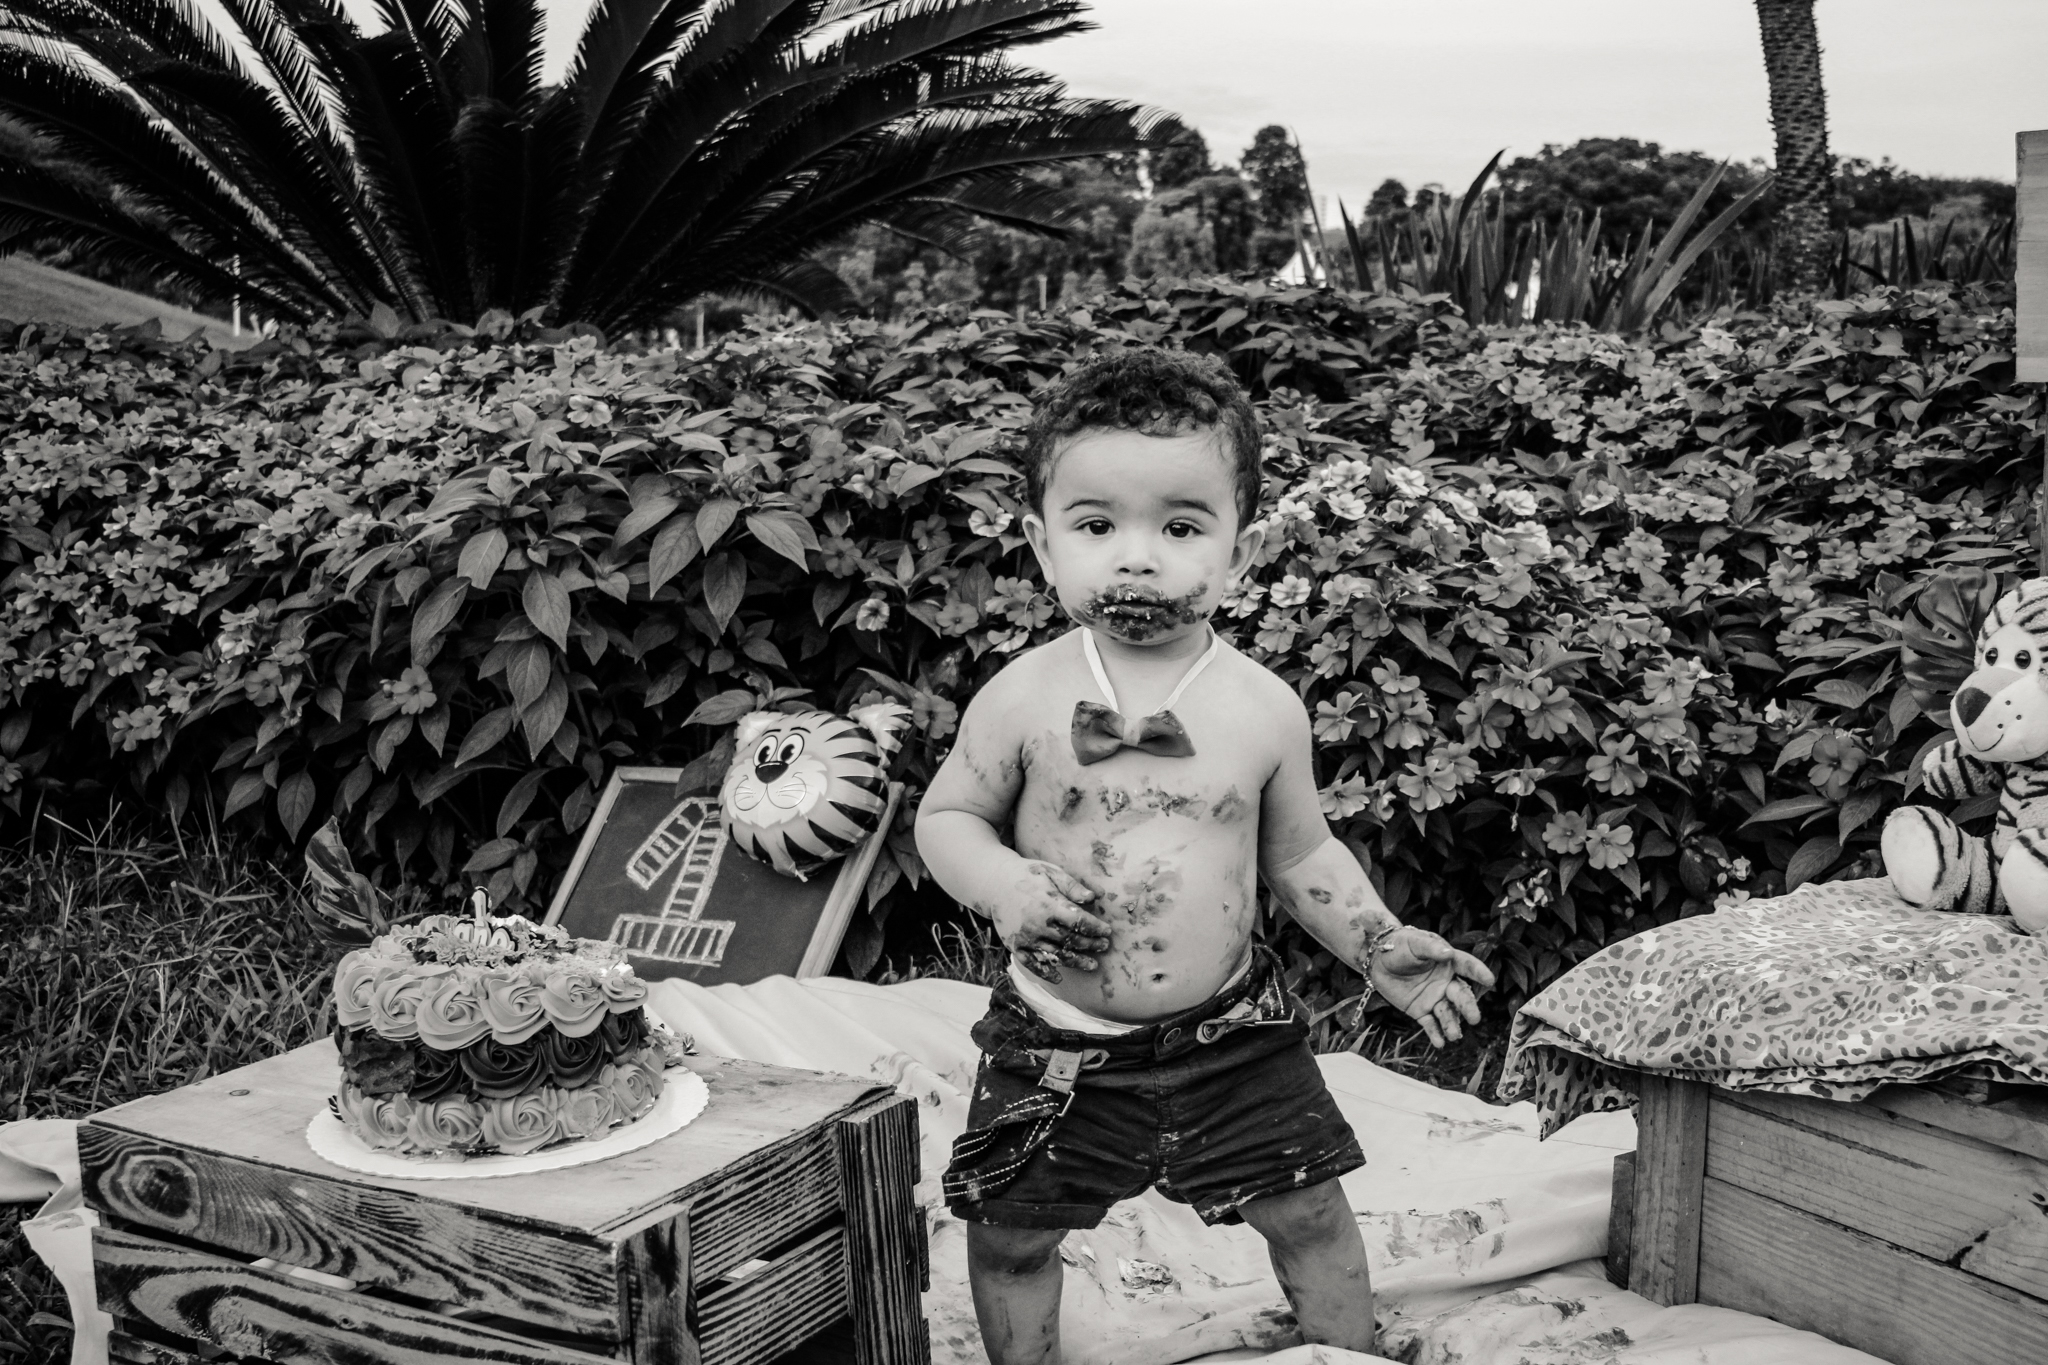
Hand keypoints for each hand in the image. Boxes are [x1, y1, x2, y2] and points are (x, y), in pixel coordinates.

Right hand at [990, 861, 1113, 982]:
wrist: (994, 883)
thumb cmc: (1028, 875)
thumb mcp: (1050, 872)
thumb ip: (1072, 886)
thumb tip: (1094, 898)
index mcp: (1048, 904)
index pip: (1078, 921)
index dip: (1095, 928)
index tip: (1108, 931)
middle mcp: (1037, 924)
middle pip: (1070, 940)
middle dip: (1090, 944)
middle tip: (1104, 946)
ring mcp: (1025, 938)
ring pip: (1056, 954)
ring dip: (1076, 961)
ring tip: (1092, 965)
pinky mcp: (1015, 946)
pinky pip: (1032, 964)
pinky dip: (1046, 973)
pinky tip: (1059, 978)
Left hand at [1368, 927, 1495, 1046]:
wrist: (1377, 959)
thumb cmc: (1399, 945)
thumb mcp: (1414, 943)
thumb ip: (1431, 948)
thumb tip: (1448, 953)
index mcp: (1448, 962)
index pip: (1466, 966)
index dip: (1478, 972)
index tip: (1490, 980)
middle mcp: (1446, 982)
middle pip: (1460, 995)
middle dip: (1468, 1007)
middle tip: (1474, 1018)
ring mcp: (1434, 998)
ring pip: (1447, 1013)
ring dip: (1452, 1024)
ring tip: (1454, 1035)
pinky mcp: (1420, 1010)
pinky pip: (1430, 1023)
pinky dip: (1435, 1034)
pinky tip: (1440, 1043)